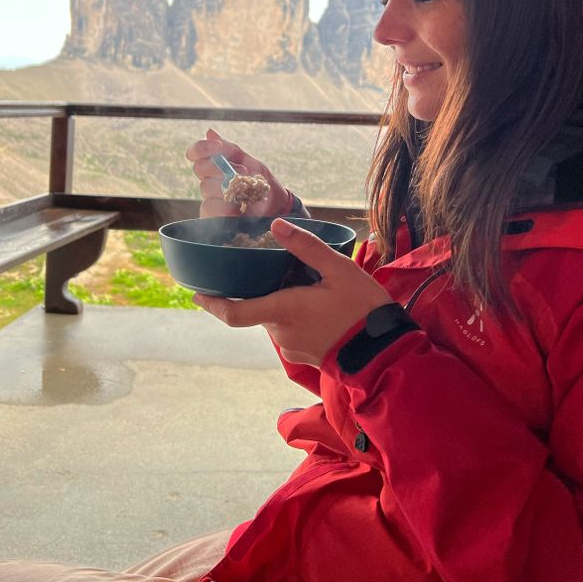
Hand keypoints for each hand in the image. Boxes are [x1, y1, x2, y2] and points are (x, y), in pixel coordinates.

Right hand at [185, 128, 290, 217]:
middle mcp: (209, 182)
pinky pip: (210, 208)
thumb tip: (209, 132)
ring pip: (205, 188)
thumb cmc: (264, 184)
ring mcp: (210, 199)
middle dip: (220, 167)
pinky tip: (239, 206)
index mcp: (216, 166)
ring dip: (227, 187)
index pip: (196, 153)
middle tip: (243, 172)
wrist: (277, 209)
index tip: (217, 146)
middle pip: (200, 168)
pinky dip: (225, 206)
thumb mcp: (253, 164)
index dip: (201, 148)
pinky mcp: (212, 218)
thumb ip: (232, 151)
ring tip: (247, 191)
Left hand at [193, 218, 391, 366]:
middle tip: (281, 271)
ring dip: (282, 303)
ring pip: (276, 320)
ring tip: (307, 285)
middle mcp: (281, 333)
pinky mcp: (306, 356)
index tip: (197, 293)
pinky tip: (317, 305)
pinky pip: (290, 331)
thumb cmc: (363, 310)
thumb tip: (276, 225)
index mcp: (283, 310)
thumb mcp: (339, 270)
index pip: (233, 313)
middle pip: (259, 309)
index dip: (211, 304)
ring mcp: (292, 348)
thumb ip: (306, 247)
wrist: (385, 353)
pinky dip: (294, 316)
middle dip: (263, 291)